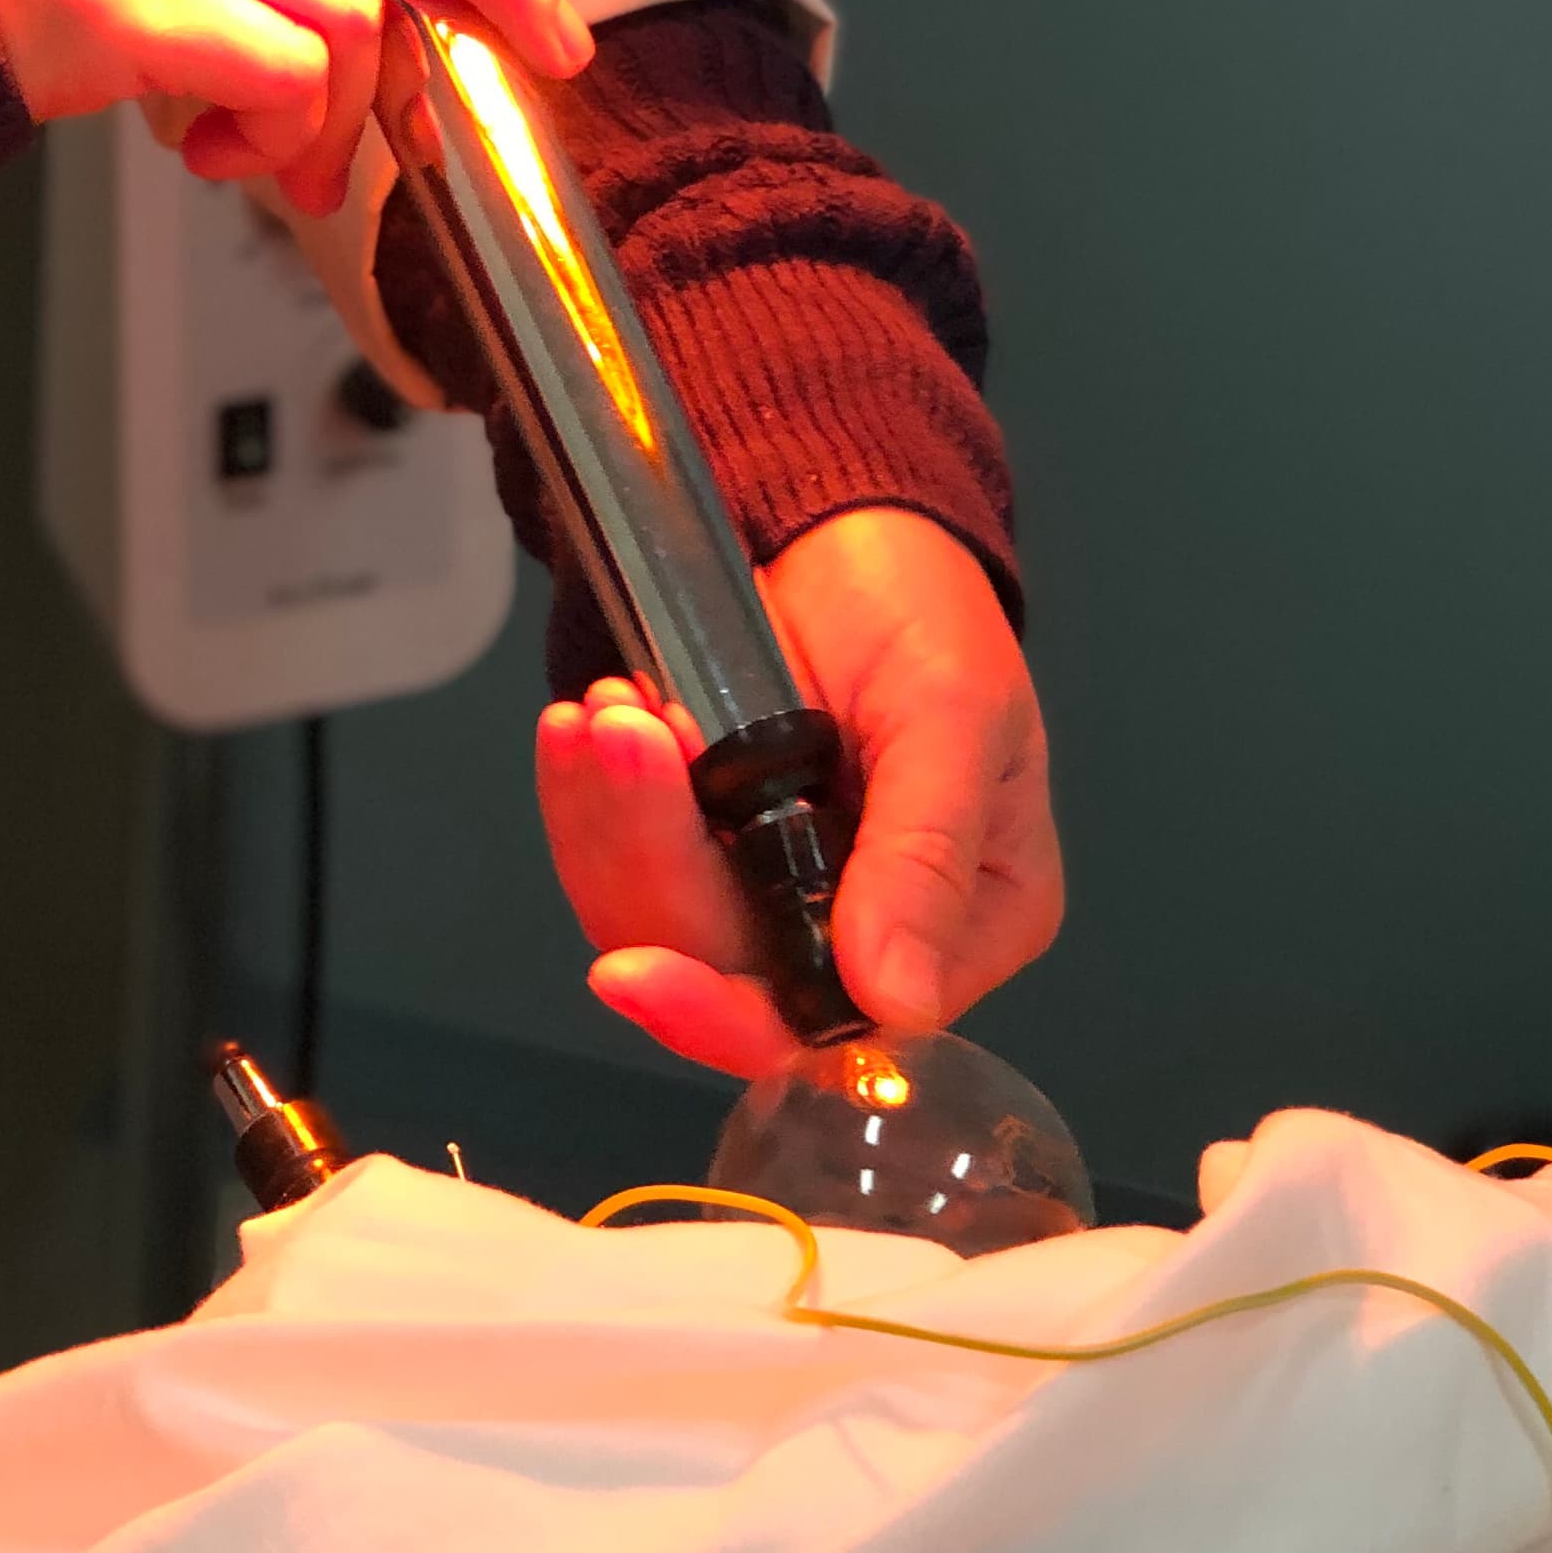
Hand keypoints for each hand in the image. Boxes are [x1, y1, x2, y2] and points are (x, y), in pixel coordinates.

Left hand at [534, 507, 1061, 1074]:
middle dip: (653, 856)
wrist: (834, 527)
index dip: (729, 1015)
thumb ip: (926, 854)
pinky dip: (586, 794)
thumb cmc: (922, 611)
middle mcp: (857, 932)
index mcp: (965, 926)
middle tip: (623, 727)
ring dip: (609, 817)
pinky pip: (613, 861)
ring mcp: (762, 890)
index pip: (837, 1025)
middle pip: (722, 968)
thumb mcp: (953, 713)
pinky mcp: (690, 844)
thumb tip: (894, 1001)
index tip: (635, 969)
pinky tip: (587, 719)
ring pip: (652, 916)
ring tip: (610, 706)